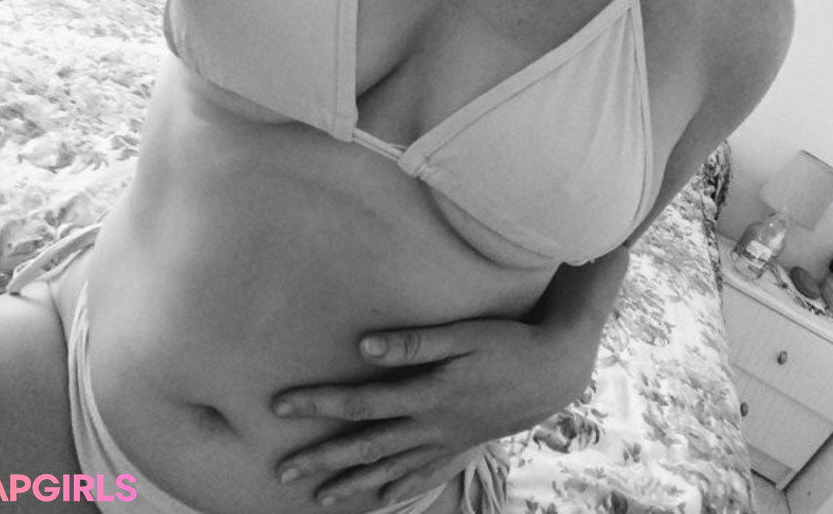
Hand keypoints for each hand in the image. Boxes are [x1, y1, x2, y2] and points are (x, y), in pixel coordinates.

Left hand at [270, 315, 597, 507]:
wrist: (553, 374)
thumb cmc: (506, 344)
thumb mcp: (463, 335)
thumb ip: (413, 344)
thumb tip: (363, 348)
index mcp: (426, 395)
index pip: (360, 403)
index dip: (318, 403)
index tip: (279, 405)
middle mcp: (431, 427)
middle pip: (365, 447)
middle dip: (321, 460)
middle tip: (281, 472)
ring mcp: (445, 443)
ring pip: (389, 469)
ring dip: (351, 484)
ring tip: (316, 497)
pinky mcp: (458, 448)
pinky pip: (421, 477)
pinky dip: (395, 491)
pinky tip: (377, 500)